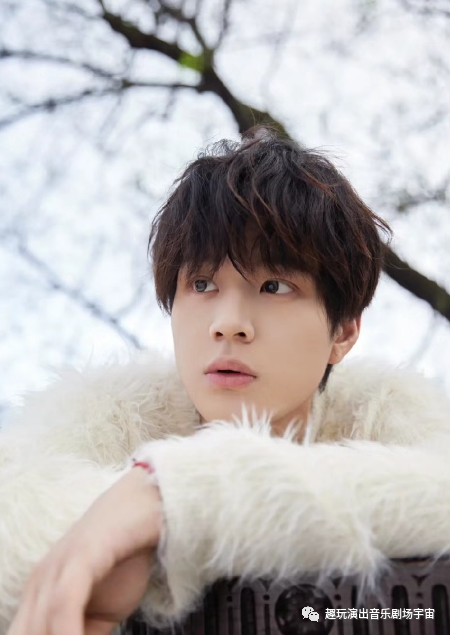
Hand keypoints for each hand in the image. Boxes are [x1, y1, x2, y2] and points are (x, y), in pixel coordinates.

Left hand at [7, 467, 161, 634]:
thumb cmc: (127, 555)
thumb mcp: (102, 610)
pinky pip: (64, 606)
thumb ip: (82, 632)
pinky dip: (68, 634)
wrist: (150, 504)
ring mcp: (56, 568)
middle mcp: (39, 582)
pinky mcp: (80, 556)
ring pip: (39, 629)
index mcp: (39, 596)